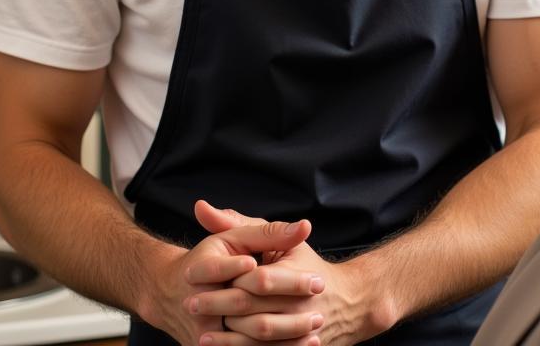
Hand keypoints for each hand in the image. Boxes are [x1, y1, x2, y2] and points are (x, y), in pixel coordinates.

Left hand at [190, 203, 391, 345]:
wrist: (346, 302)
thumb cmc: (304, 264)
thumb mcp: (277, 240)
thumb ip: (239, 223)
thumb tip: (202, 208)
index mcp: (298, 274)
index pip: (261, 279)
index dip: (231, 279)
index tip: (198, 278)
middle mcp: (302, 305)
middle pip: (257, 313)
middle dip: (221, 309)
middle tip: (192, 304)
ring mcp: (302, 330)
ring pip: (261, 340)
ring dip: (229, 341)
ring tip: (202, 335)